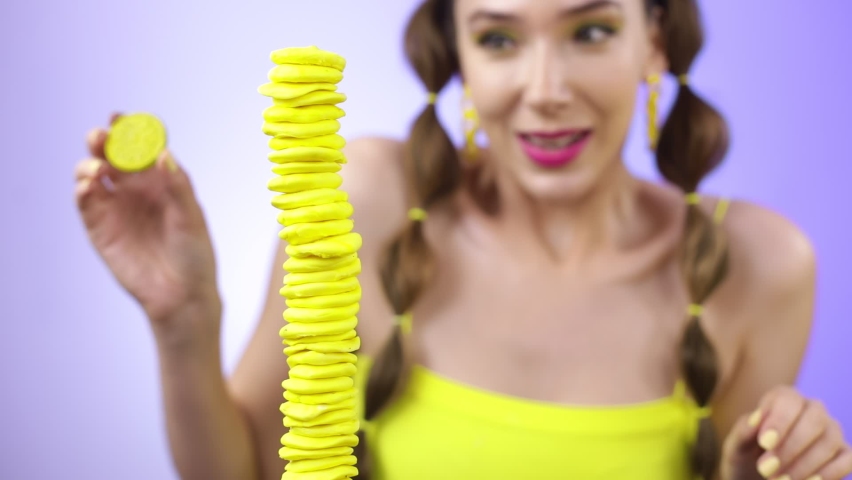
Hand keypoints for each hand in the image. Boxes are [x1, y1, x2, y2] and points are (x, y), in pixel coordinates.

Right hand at [75, 113, 220, 335]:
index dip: (129, 130)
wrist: (182, 295)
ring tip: (98, 170)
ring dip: (89, 163)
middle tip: (101, 136)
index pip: (141, 148)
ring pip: (93, 173)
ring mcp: (116, 207)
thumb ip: (178, 186)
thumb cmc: (195, 255)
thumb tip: (163, 153)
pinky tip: (89, 186)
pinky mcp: (100, 228)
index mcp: (161, 181)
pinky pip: (85, 202)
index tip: (120, 117)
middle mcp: (135, 189)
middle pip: (112, 155)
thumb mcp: (192, 219)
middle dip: (103, 141)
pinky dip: (82, 189)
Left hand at [721, 385, 851, 479]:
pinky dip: (828, 473)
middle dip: (791, 446)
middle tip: (765, 469)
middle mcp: (811, 409)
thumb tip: (755, 420)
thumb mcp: (736, 446)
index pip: (788, 399)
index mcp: (782, 399)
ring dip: (805, 464)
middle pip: (814, 418)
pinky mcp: (843, 454)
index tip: (765, 443)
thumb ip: (742, 431)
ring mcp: (830, 432)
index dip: (779, 420)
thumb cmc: (745, 458)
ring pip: (830, 440)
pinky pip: (846, 460)